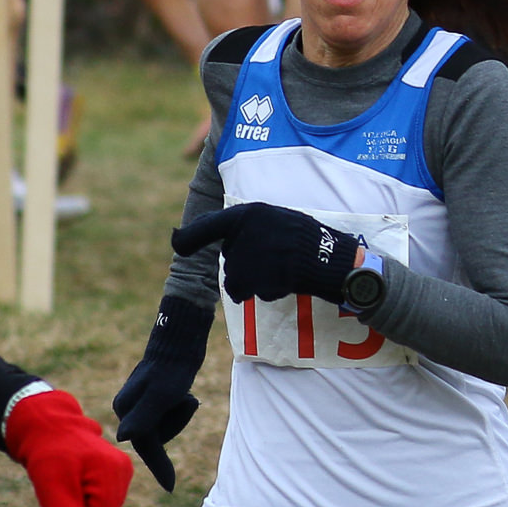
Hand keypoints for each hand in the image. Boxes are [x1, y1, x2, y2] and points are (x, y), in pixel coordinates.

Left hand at [3, 388, 133, 506]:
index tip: (57, 504)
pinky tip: (75, 484)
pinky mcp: (118, 473)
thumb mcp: (50, 484)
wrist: (49, 429)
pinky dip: (86, 500)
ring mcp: (123, 471)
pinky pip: (103, 501)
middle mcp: (124, 470)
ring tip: (67, 485)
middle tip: (60, 494)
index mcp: (114, 470)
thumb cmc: (47, 455)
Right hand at [112, 297, 211, 493]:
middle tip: (184, 397)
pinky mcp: (151, 396)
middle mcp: (128, 408)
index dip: (160, 466)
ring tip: (183, 390)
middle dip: (177, 421)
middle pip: (158, 435)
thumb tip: (123, 438)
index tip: (172, 487)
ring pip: (165, 424)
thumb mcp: (162, 394)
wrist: (180, 338)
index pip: (146, 446)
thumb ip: (144, 416)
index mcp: (126, 410)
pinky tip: (183, 389)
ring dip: (180, 411)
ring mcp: (139, 402)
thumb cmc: (172, 367)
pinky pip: (169, 413)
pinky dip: (180, 405)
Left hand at [173, 204, 363, 306]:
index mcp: (246, 214)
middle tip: (275, 259)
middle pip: (230, 262)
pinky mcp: (257, 280)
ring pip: (238, 282)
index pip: (207, 226)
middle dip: (246, 267)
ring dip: (257, 282)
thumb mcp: (272, 219)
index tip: (177, 243)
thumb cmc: (304, 236)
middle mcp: (242, 235)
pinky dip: (268, 291)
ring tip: (283, 270)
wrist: (330, 257)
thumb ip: (245, 227)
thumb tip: (211, 240)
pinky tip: (287, 279)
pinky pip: (254, 292)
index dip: (189, 238)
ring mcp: (249, 259)